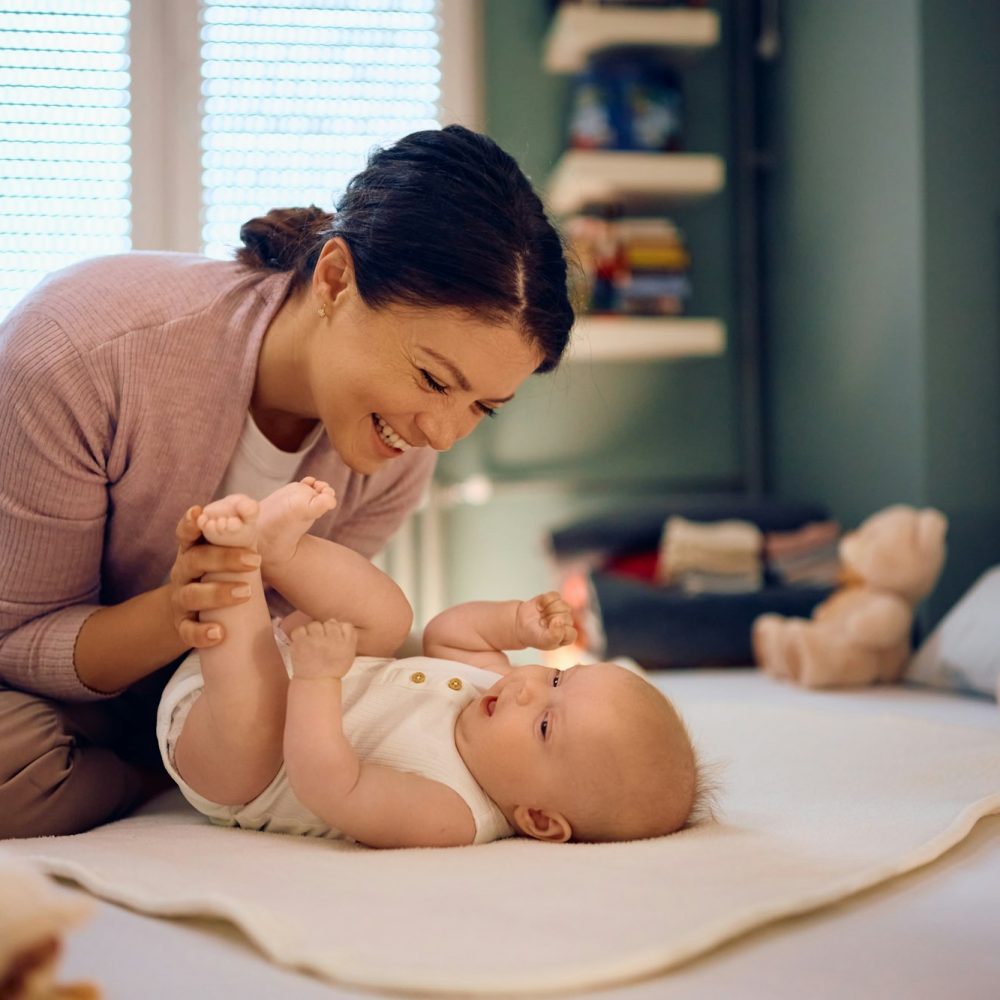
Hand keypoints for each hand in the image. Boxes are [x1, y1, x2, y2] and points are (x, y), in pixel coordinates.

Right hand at [168, 505, 259, 648]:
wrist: (198, 610)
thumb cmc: (220, 574)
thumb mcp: (228, 553)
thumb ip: (239, 534)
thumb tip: (252, 508)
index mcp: (193, 550)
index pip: (186, 534)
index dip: (189, 524)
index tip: (198, 513)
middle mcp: (182, 572)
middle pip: (195, 560)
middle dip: (224, 558)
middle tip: (255, 561)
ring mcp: (180, 599)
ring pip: (191, 595)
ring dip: (218, 593)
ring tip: (245, 592)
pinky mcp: (183, 625)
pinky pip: (187, 631)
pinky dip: (201, 633)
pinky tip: (219, 634)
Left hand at [289, 618, 356, 680]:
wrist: (316, 682)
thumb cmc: (334, 668)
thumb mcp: (349, 653)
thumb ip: (349, 635)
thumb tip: (336, 621)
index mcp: (345, 643)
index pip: (344, 624)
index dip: (338, 630)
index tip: (333, 638)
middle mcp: (331, 640)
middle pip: (329, 622)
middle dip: (326, 630)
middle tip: (322, 641)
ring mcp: (314, 640)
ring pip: (314, 624)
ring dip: (313, 631)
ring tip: (312, 641)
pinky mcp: (300, 643)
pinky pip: (299, 629)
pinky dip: (300, 634)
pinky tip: (302, 641)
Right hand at [514, 591, 577, 650]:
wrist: (521, 624)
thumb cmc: (534, 636)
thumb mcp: (544, 641)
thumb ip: (555, 635)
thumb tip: (560, 620)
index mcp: (567, 637)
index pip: (571, 633)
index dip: (559, 630)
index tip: (547, 632)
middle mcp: (567, 623)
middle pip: (566, 617)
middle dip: (550, 619)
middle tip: (541, 624)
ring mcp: (562, 610)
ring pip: (562, 605)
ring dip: (548, 610)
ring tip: (541, 615)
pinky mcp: (555, 599)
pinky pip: (555, 595)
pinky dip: (545, 600)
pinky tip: (540, 607)